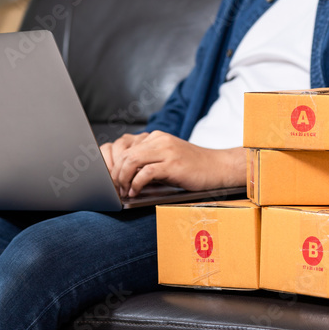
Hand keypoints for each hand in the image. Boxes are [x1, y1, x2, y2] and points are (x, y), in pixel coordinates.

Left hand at [109, 130, 245, 196]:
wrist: (219, 168)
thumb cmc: (192, 168)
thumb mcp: (166, 159)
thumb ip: (147, 162)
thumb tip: (122, 176)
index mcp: (155, 137)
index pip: (123, 144)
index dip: (111, 162)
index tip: (109, 179)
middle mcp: (159, 139)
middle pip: (124, 153)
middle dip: (114, 173)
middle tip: (113, 189)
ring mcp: (166, 150)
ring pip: (131, 160)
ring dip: (123, 178)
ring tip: (123, 191)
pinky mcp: (173, 164)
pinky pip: (146, 172)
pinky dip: (136, 184)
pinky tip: (135, 193)